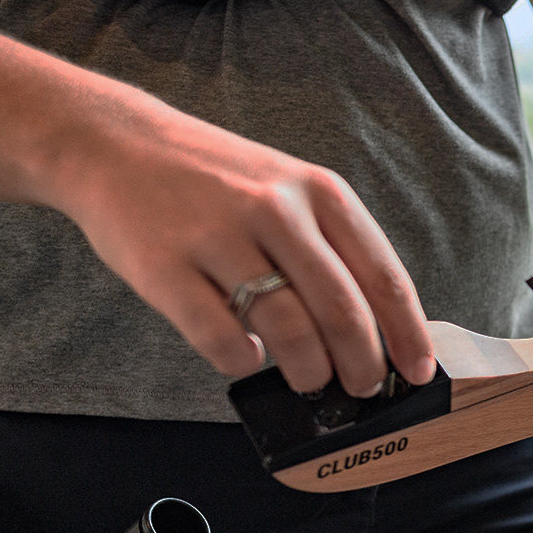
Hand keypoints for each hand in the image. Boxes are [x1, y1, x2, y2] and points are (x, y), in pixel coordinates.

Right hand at [51, 90, 436, 396]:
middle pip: (341, 310)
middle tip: (364, 389)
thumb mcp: (287, 190)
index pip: (383, 276)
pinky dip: (242, 361)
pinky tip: (246, 357)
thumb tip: (372, 331)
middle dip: (362, 363)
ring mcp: (218, 236)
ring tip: (311, 382)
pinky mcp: (164, 267)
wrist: (113, 144)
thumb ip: (329, 248)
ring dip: (308, 370)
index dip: (407, 334)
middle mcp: (275, 210)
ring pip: (288, 330)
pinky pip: (221, 338)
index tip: (418, 373)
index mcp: (319, 192)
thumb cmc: (215, 180)